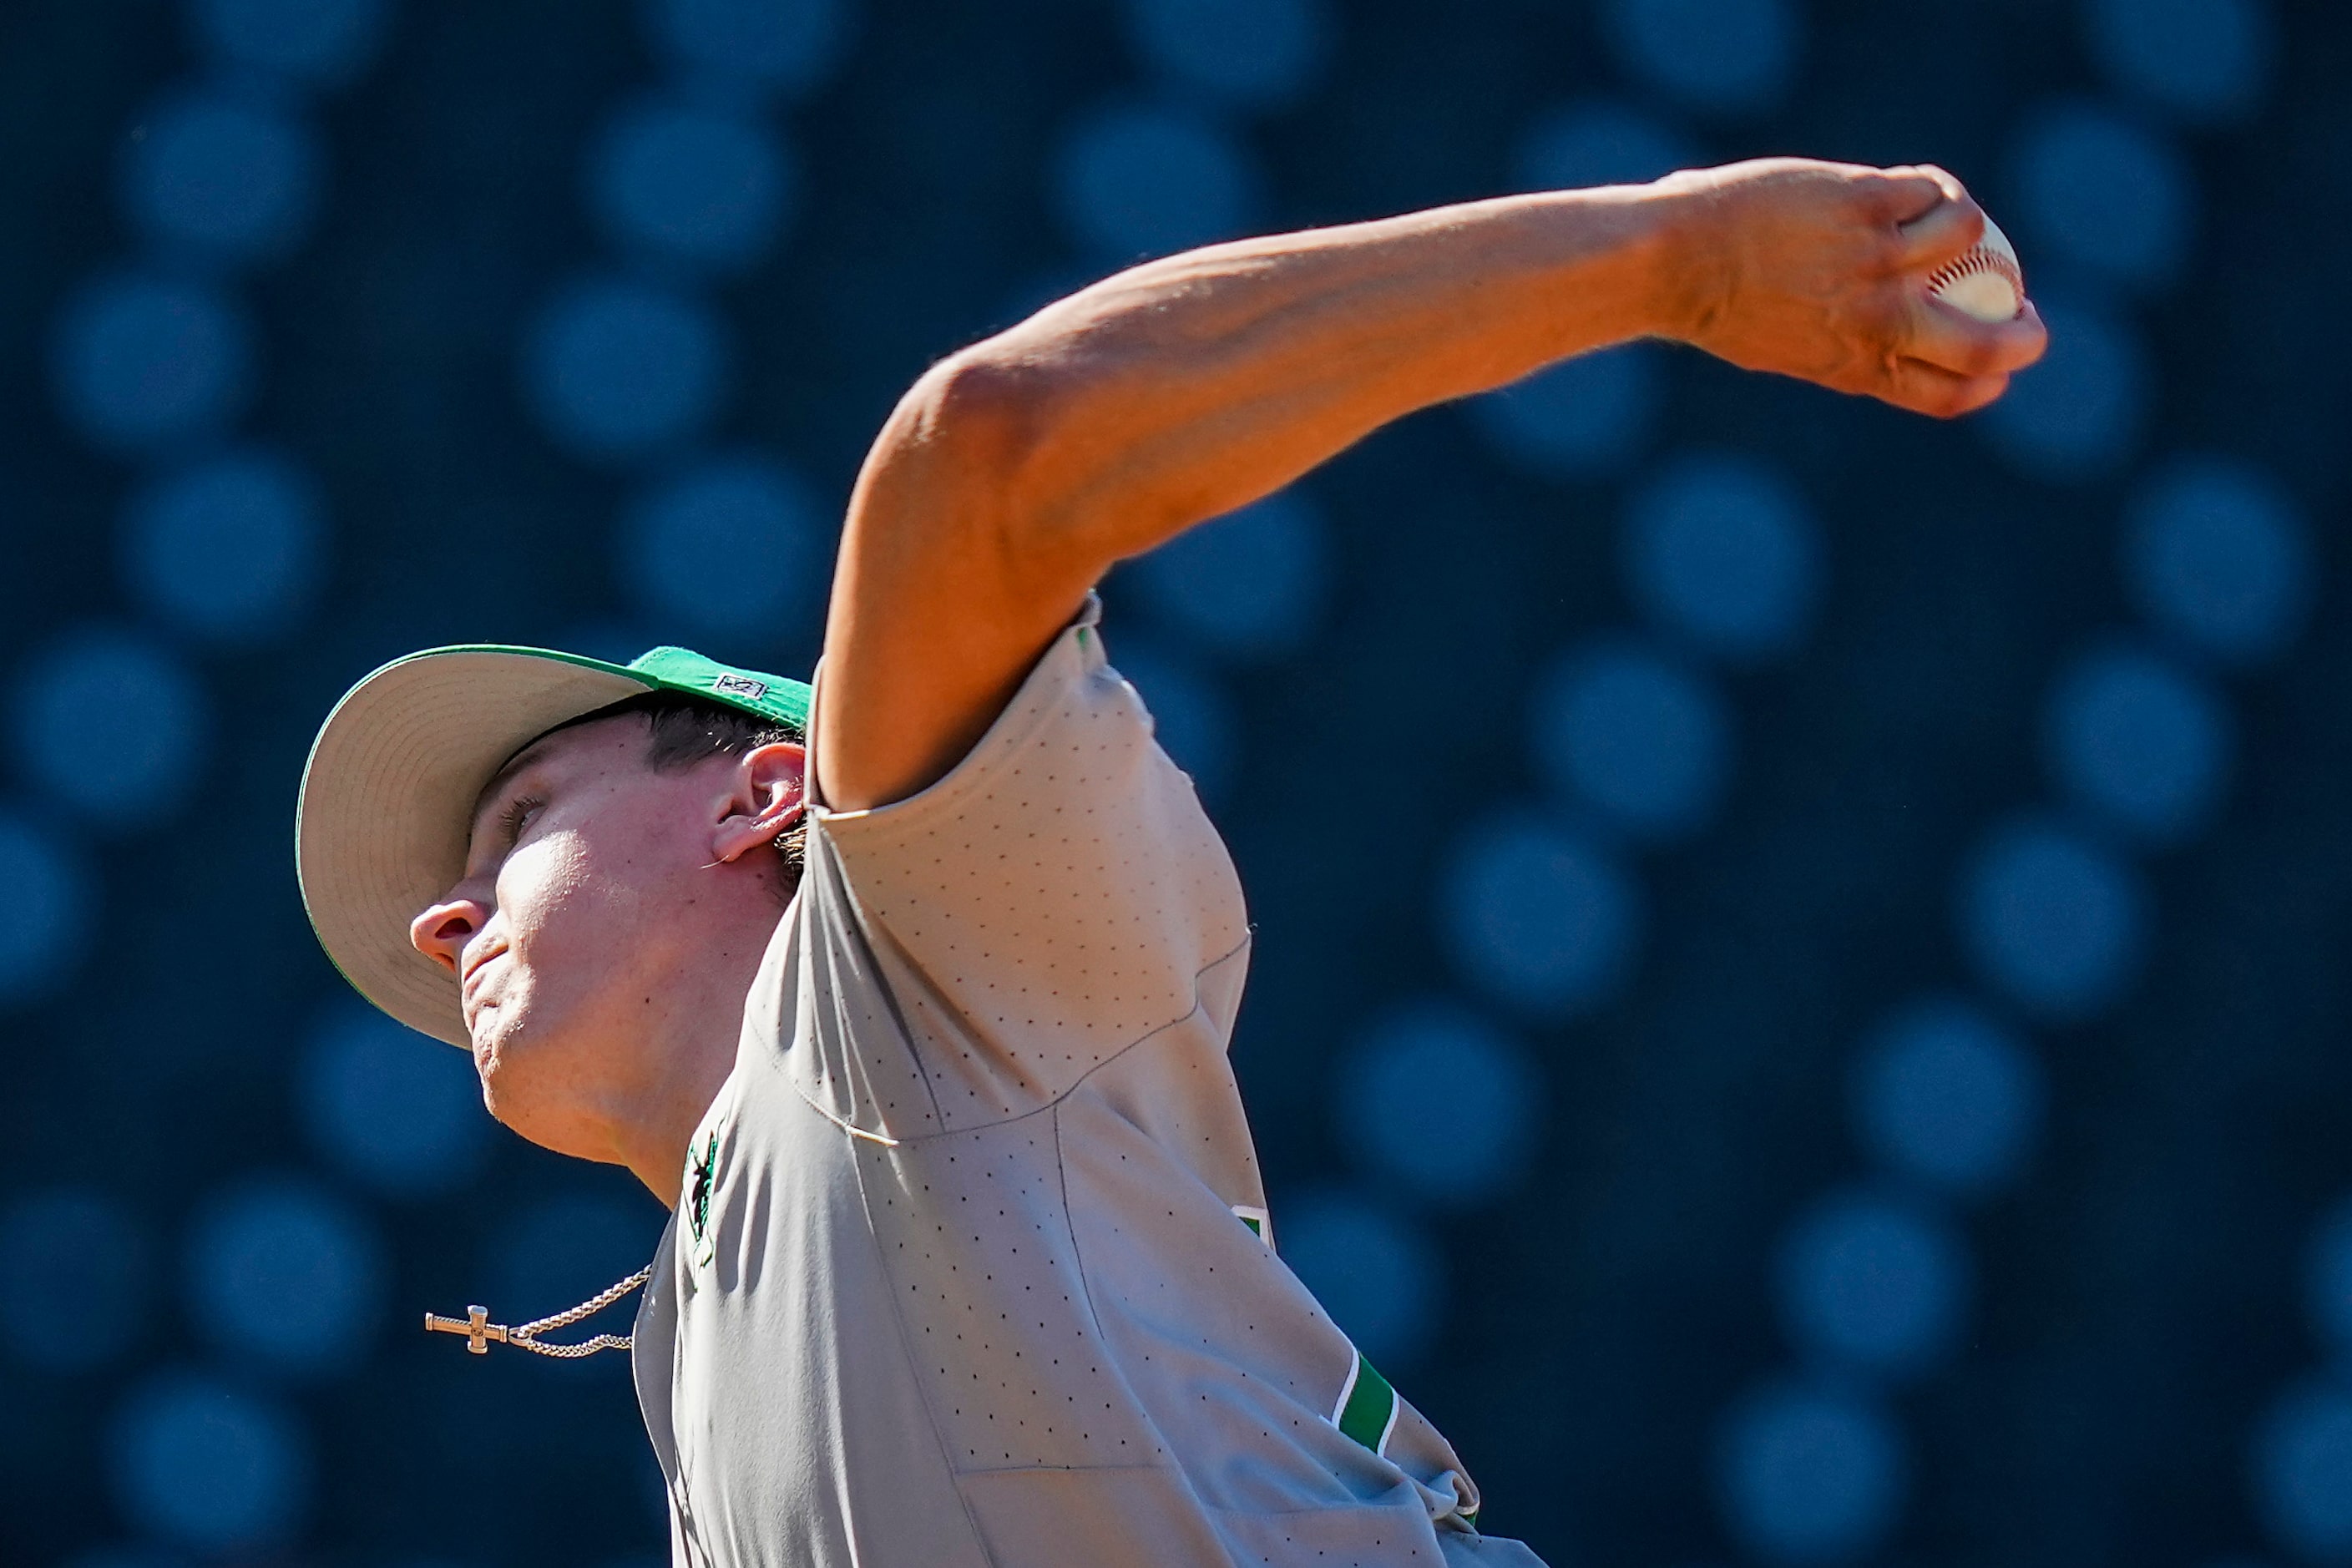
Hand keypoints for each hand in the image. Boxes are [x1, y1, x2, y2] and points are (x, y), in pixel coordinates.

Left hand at [1654, 157, 2047, 417]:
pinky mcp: (1865, 203)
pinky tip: (1919, 184)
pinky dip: (1937, 186)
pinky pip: (1931, 190)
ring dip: (1971, 229)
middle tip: (2029, 314)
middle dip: (2025, 336)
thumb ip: (1837, 348)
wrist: (1673, 262)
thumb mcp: (1780, 347)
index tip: (1999, 367)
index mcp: (1855, 366)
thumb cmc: (1713, 306)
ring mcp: (1874, 259)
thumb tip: (1875, 343)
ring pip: (1968, 241)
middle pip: (1983, 344)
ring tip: (1951, 218)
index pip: (1948, 395)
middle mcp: (1875, 320)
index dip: (1987, 384)